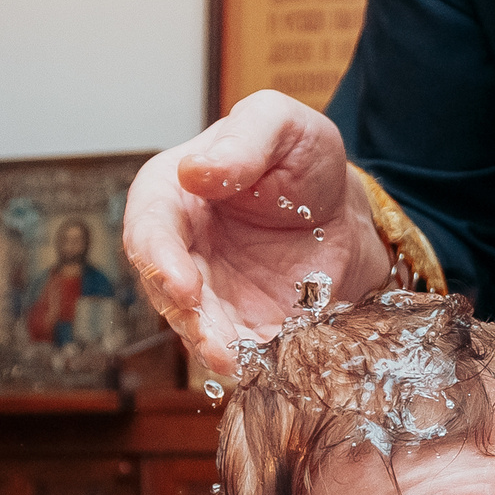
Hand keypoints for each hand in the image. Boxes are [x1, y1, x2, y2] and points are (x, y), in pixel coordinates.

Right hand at [122, 91, 388, 374]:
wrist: (343, 209)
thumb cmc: (301, 157)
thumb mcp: (281, 125)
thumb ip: (244, 139)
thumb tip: (196, 170)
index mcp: (172, 193)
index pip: (150, 229)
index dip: (160, 260)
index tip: (183, 286)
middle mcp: (180, 248)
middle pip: (164, 288)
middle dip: (186, 316)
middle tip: (210, 338)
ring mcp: (208, 292)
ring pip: (196, 326)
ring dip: (211, 346)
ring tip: (234, 363)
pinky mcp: (240, 324)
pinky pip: (237, 348)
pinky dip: (247, 360)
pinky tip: (262, 369)